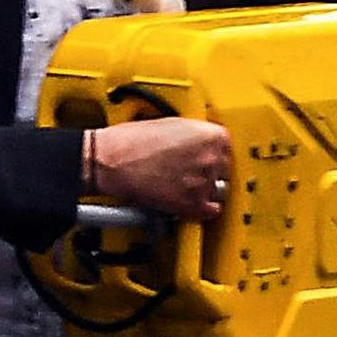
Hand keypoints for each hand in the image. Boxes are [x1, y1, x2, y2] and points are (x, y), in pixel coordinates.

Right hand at [88, 118, 232, 222]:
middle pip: (224, 170)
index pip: (227, 148)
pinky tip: (192, 204)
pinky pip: (211, 211)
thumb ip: (193, 134)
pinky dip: (202, 210)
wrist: (108, 162)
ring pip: (218, 191)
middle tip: (191, 172)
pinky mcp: (191, 204)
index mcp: (211, 135)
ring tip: (187, 187)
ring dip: (206, 190)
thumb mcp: (170, 124)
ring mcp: (203, 183)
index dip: (212, 153)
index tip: (204, 158)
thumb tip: (198, 143)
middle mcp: (211, 158)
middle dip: (210, 172)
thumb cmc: (128, 142)